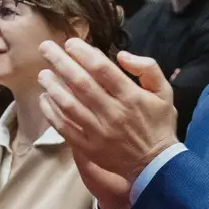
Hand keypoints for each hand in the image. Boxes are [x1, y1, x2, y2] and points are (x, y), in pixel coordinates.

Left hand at [36, 39, 177, 208]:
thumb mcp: (165, 92)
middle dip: (60, 62)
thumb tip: (122, 55)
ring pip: (69, 105)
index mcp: (131, 96)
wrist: (156, 165)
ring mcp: (99, 132)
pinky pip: (65, 128)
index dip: (83, 53)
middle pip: (80, 83)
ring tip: (43, 74)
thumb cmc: (159, 124)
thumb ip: (148, 68)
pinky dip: (51, 113)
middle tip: (45, 48)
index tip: (70, 43)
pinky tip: (44, 99)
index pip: (101, 69)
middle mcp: (113, 113)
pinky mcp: (89, 148)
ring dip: (52, 87)